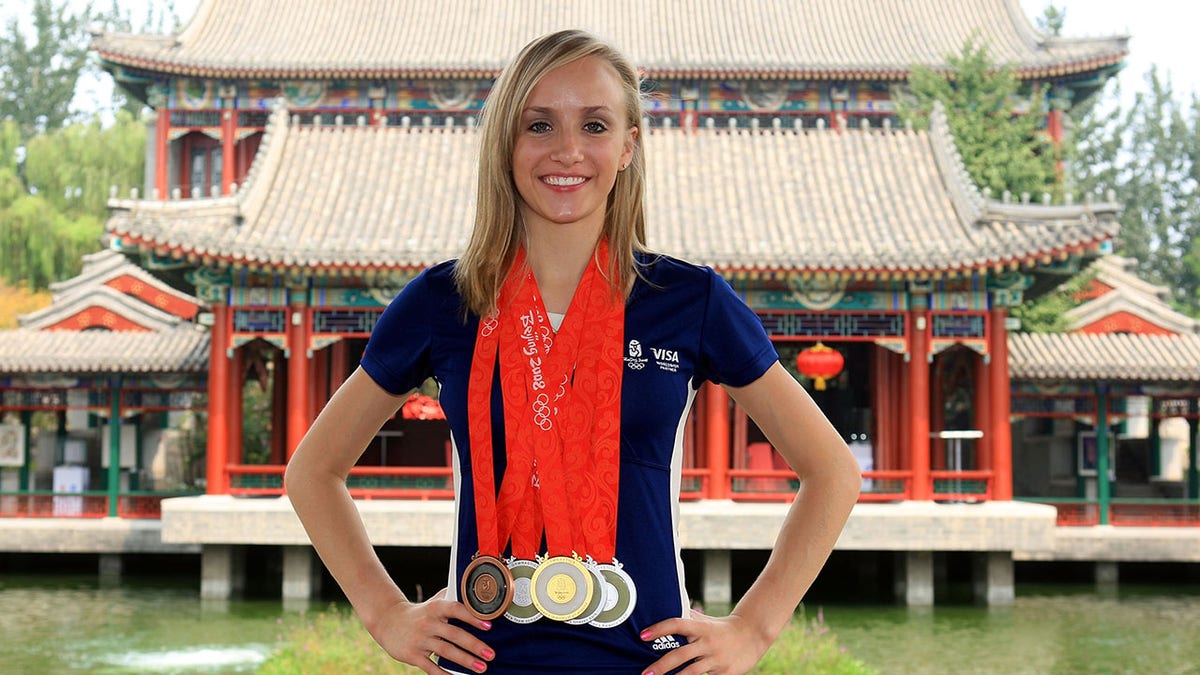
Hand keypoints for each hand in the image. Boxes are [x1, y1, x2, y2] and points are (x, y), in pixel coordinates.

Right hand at [364, 588, 495, 673]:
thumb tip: (473, 594)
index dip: (472, 617)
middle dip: (474, 645)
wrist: (387, 621)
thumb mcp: (432, 602)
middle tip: (490, 654)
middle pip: (454, 634)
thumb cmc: (418, 613)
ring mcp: (420, 640)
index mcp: (435, 608)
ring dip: (465, 660)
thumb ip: (451, 598)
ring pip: (445, 651)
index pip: (456, 609)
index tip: (488, 626)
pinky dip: (444, 674)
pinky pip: (430, 667)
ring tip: (482, 668)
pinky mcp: (412, 655)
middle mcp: (428, 623)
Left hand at [638, 608, 771, 674]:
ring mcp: (717, 659)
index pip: (677, 624)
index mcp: (701, 627)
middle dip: (661, 665)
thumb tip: (666, 605)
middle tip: (646, 673)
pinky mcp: (726, 673)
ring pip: (691, 672)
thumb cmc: (721, 627)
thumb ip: (687, 616)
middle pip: (680, 654)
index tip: (643, 635)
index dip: (659, 629)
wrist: (753, 634)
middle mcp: (707, 642)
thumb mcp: (706, 620)